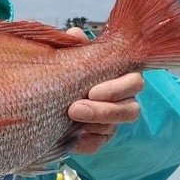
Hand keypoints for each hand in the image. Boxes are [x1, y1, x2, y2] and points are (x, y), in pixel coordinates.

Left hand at [65, 28, 142, 153]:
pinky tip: (72, 138)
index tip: (92, 91)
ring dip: (93, 125)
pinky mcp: (98, 139)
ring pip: (114, 128)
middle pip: (130, 110)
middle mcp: (122, 101)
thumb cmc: (66, 70)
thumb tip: (75, 35)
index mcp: (120, 77)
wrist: (44, 95)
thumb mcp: (69, 54)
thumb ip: (75, 45)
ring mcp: (111, 122)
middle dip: (103, 111)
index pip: (135, 83)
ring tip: (69, 119)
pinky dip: (85, 142)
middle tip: (74, 109)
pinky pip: (97, 145)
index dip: (117, 88)